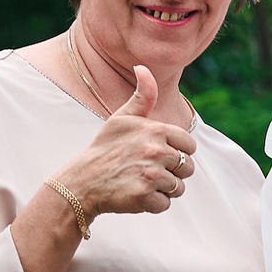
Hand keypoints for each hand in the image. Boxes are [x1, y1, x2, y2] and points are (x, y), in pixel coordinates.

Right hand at [53, 68, 197, 217]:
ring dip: (163, 189)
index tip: (158, 155)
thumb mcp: (122, 118)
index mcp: (155, 130)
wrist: (81, 182)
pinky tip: (136, 195)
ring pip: (178, 187)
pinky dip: (153, 204)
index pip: (189, 146)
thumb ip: (142, 96)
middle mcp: (155, 151)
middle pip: (187, 168)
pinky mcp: (143, 196)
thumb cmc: (105, 149)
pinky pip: (165, 204)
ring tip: (141, 182)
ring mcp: (150, 174)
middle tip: (147, 171)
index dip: (177, 153)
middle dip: (172, 173)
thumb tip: (143, 67)